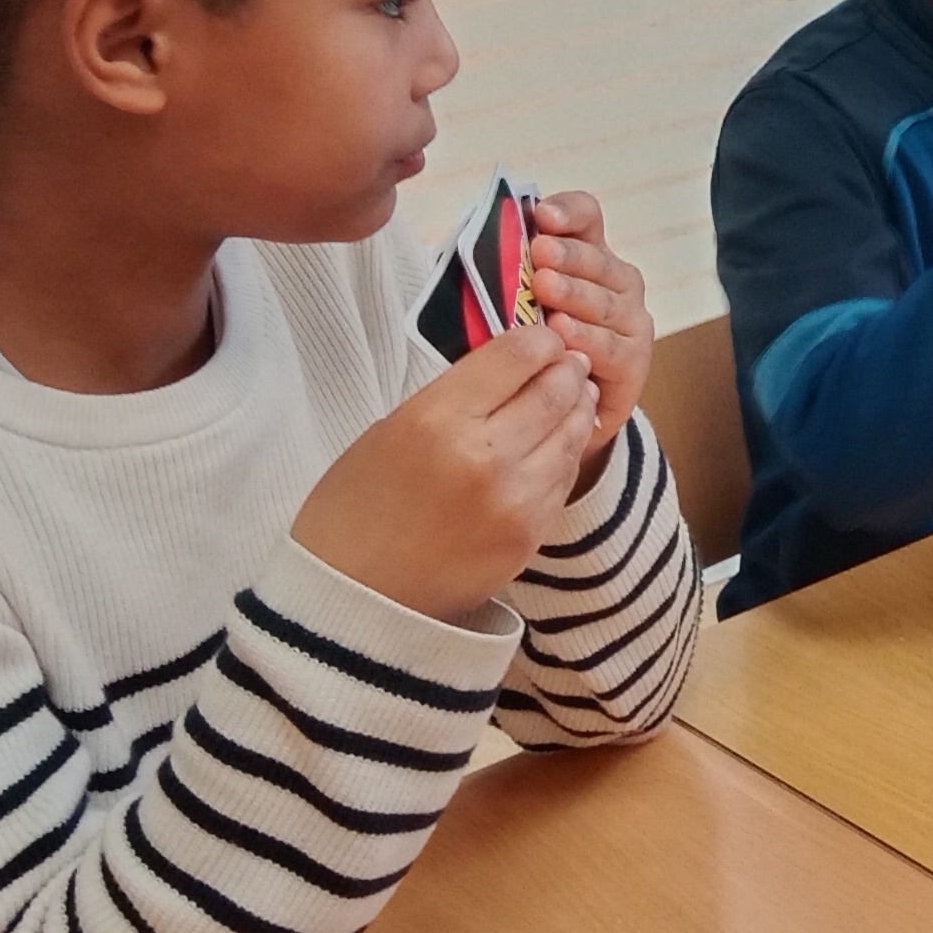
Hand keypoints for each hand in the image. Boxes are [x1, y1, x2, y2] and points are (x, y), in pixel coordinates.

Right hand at [291, 322, 602, 632]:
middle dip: (567, 369)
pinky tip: (560, 443)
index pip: (517, 355)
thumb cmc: (357, 506)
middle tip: (570, 360)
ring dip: (577, 409)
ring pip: (571, 435)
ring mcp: (514, 501)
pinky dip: (566, 455)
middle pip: (555, 390)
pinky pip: (563, 480)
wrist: (354, 596)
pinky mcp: (529, 537)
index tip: (543, 335)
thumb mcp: (391, 430)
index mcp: (436, 420)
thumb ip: (455, 397)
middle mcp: (483, 457)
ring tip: (577, 395)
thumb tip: (513, 366)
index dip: (539, 338)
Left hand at [524, 188, 648, 490]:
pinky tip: (564, 334)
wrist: (553, 416)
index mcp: (588, 256)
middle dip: (569, 255)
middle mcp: (618, 284)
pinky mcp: (634, 365)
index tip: (541, 215)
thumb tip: (477, 247)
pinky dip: (589, 340)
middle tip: (540, 254)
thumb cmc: (528, 350)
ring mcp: (631, 323)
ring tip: (547, 290)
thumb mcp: (512, 305)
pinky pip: (614, 348)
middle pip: (600, 259)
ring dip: (578, 294)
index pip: (587, 218)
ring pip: (609, 302)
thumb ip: (507, 274)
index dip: (568, 212)